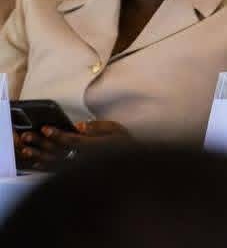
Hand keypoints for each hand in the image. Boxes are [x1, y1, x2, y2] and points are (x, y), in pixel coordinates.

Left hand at [18, 120, 132, 169]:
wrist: (128, 167)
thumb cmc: (123, 145)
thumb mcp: (116, 130)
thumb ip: (99, 127)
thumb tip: (80, 126)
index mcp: (94, 146)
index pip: (72, 140)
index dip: (58, 134)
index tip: (46, 128)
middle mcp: (83, 158)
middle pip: (58, 151)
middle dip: (41, 143)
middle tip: (26, 136)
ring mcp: (78, 167)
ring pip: (54, 162)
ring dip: (38, 155)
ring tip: (25, 149)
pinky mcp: (75, 173)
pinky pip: (56, 172)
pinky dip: (44, 168)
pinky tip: (35, 164)